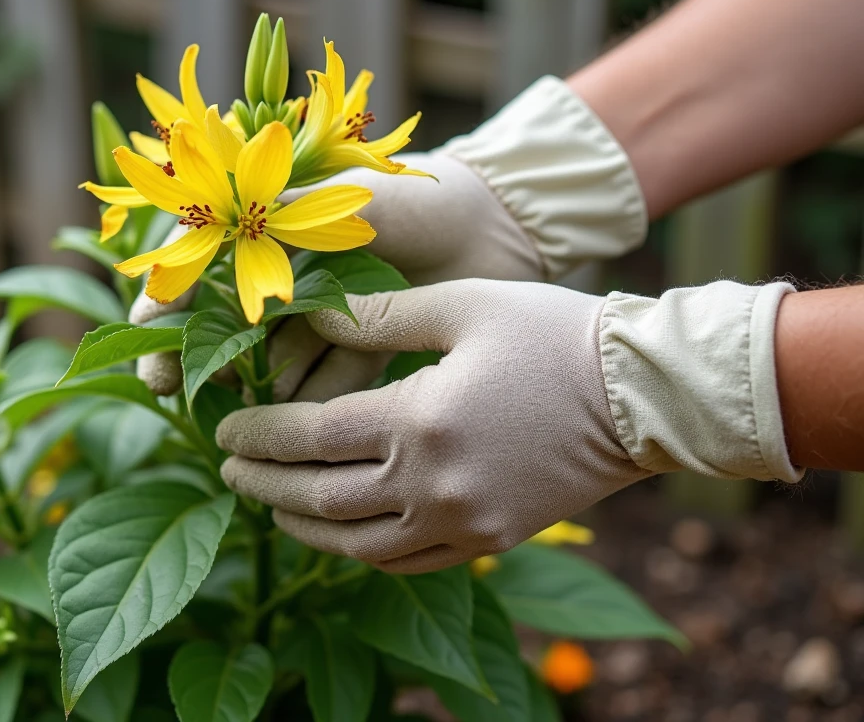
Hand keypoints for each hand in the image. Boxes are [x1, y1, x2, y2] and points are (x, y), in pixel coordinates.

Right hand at [131, 150, 543, 394]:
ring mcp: (328, 314)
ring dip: (264, 391)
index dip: (168, 309)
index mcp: (275, 228)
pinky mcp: (366, 347)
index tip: (150, 349)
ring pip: (279, 361)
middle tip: (184, 398)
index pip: (200, 269)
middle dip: (205, 364)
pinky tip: (309, 427)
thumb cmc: (415, 196)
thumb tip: (203, 236)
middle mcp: (293, 274)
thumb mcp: (340, 196)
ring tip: (257, 420)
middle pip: (230, 326)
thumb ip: (276, 213)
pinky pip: (331, 382)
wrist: (498, 223)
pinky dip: (318, 402)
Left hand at [216, 280, 653, 573]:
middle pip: (321, 500)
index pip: (311, 437)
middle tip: (227, 471)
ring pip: (357, 544)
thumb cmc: (553, 334)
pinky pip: (408, 562)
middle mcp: (434, 485)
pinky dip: (363, 551)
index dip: (260, 436)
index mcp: (419, 420)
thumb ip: (377, 316)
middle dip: (264, 486)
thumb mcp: (461, 306)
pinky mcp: (491, 541)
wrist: (643, 395)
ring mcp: (464, 522)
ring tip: (272, 506)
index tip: (225, 429)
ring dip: (304, 528)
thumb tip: (309, 315)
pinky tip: (343, 533)